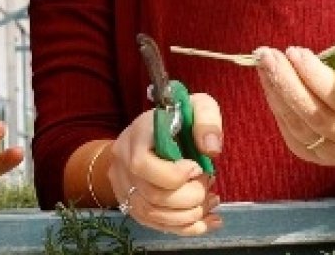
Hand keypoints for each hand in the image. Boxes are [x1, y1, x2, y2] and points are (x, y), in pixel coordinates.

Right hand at [106, 95, 221, 235]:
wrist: (151, 133)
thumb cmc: (178, 119)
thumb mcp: (196, 106)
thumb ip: (206, 120)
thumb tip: (211, 149)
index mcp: (137, 135)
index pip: (142, 164)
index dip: (173, 174)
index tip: (197, 168)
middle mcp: (123, 162)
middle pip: (152, 195)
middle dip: (189, 197)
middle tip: (208, 183)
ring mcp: (125, 186)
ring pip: (154, 215)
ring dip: (190, 214)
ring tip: (210, 199)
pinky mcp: (133, 204)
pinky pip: (156, 225)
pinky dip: (186, 227)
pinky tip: (207, 220)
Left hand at [253, 46, 334, 165]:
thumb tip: (298, 56)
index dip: (315, 76)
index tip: (296, 52)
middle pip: (316, 115)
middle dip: (289, 83)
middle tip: (269, 56)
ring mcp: (331, 153)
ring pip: (298, 125)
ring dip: (276, 92)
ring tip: (264, 64)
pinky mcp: (311, 157)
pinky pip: (289, 132)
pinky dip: (276, 105)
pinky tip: (268, 83)